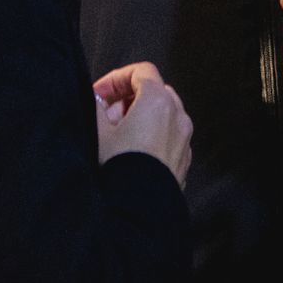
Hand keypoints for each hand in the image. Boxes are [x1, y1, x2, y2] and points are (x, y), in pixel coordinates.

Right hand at [93, 62, 193, 185]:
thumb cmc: (118, 167)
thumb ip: (97, 107)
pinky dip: (153, 135)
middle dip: (128, 98)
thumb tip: (99, 102)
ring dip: (141, 117)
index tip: (99, 95)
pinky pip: (169, 136)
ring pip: (164, 114)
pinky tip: (133, 153)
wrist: (138, 211)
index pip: (141, 71)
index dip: (116, 78)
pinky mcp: (184, 160)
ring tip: (118, 137)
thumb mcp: (98, 132)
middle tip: (106, 117)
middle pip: (154, 90)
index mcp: (159, 101)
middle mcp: (178, 116)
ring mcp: (185, 139)